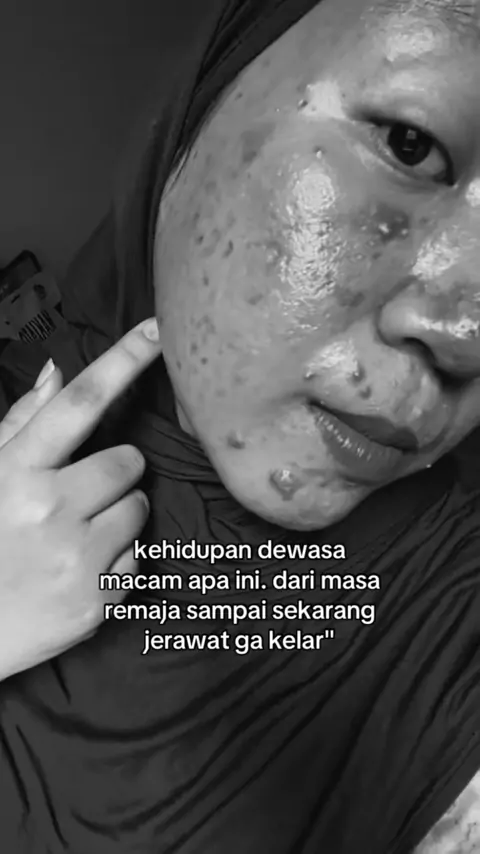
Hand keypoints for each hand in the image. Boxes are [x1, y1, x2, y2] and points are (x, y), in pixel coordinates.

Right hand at [0, 317, 160, 679]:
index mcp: (16, 471)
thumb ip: (21, 423)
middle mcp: (48, 508)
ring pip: (139, 508)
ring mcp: (76, 557)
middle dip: (113, 473)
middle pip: (128, 461)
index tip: (158, 331)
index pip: (80, 403)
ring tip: (73, 535)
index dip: (123, 360)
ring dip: (117, 515)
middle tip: (77, 496)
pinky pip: (137, 557)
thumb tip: (58, 371)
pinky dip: (116, 560)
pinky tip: (78, 570)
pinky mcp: (99, 599)